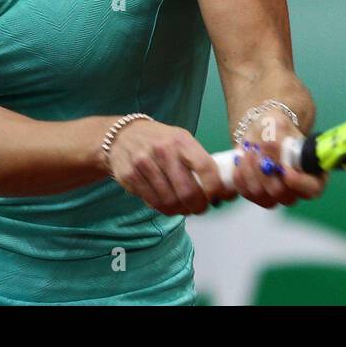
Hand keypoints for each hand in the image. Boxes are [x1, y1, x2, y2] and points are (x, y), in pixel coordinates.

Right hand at [106, 119, 236, 215]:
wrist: (122, 136)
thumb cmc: (161, 141)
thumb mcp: (182, 140)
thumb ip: (199, 161)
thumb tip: (223, 190)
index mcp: (182, 140)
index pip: (206, 168)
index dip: (215, 188)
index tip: (218, 197)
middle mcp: (163, 151)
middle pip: (187, 192)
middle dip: (199, 206)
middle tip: (201, 208)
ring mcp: (144, 164)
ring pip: (170, 202)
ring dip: (182, 210)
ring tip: (185, 207)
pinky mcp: (129, 177)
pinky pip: (153, 203)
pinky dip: (165, 209)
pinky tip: (169, 205)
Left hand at [230, 109, 327, 208]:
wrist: (261, 132)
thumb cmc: (276, 129)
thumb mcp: (279, 127)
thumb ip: (278, 141)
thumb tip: (272, 152)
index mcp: (314, 173)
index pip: (313, 188)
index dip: (299, 183)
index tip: (286, 171)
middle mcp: (297, 190)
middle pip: (281, 193)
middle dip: (264, 171)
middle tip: (256, 151)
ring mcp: (278, 196)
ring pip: (260, 193)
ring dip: (250, 170)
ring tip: (249, 151)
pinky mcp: (259, 197)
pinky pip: (246, 193)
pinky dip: (240, 175)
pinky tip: (242, 160)